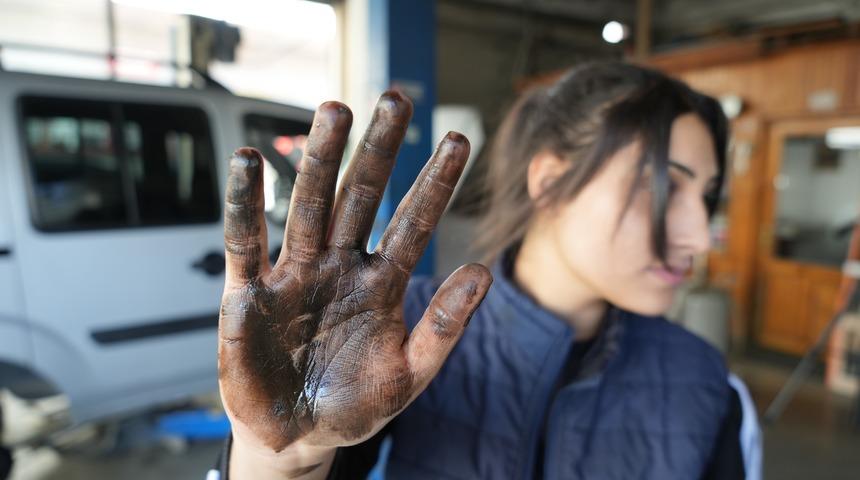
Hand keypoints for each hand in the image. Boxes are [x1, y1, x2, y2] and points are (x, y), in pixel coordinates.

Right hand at [218, 91, 492, 457]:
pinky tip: (249, 162)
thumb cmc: (354, 407)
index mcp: (382, 284)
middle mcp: (340, 267)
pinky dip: (245, 204)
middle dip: (378, 150)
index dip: (435, 183)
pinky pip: (246, 241)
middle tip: (396, 100)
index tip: (459, 140)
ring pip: (309, 205)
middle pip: (361, 197)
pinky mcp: (249, 293)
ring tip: (334, 110)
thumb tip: (483, 273)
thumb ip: (443, 326)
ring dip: (320, 160)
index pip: (413, 223)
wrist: (297, 438)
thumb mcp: (410, 374)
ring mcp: (296, 274)